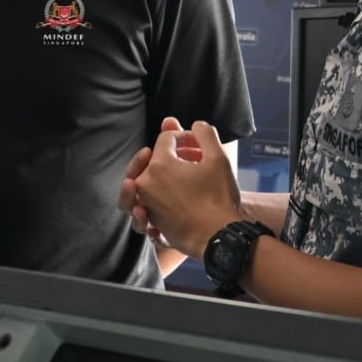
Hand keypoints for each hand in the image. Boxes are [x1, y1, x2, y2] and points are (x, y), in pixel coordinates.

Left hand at [130, 120, 243, 256]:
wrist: (220, 237)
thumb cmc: (219, 196)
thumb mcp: (218, 158)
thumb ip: (205, 135)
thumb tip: (196, 125)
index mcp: (159, 164)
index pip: (166, 139)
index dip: (185, 137)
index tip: (201, 146)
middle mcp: (145, 183)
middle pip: (150, 159)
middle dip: (170, 154)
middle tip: (192, 158)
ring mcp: (146, 205)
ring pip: (141, 185)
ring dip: (153, 177)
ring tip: (170, 177)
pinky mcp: (151, 223)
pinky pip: (145, 211)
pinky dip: (151, 205)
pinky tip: (164, 204)